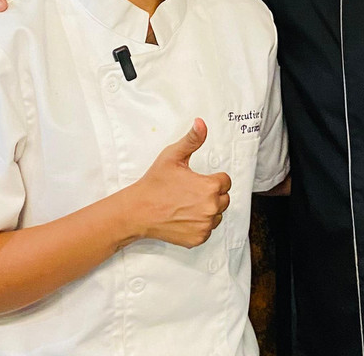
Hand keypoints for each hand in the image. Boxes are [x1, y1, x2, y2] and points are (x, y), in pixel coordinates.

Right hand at [126, 119, 231, 247]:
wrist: (138, 211)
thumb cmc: (154, 183)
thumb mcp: (172, 156)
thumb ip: (192, 139)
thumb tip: (201, 123)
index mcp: (210, 187)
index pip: (225, 181)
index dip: (212, 179)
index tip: (197, 180)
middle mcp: (211, 207)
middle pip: (224, 198)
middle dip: (211, 194)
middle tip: (190, 192)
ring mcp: (205, 225)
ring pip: (217, 215)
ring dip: (207, 210)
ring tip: (186, 204)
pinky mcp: (198, 239)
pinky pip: (207, 230)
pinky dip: (199, 225)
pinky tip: (184, 217)